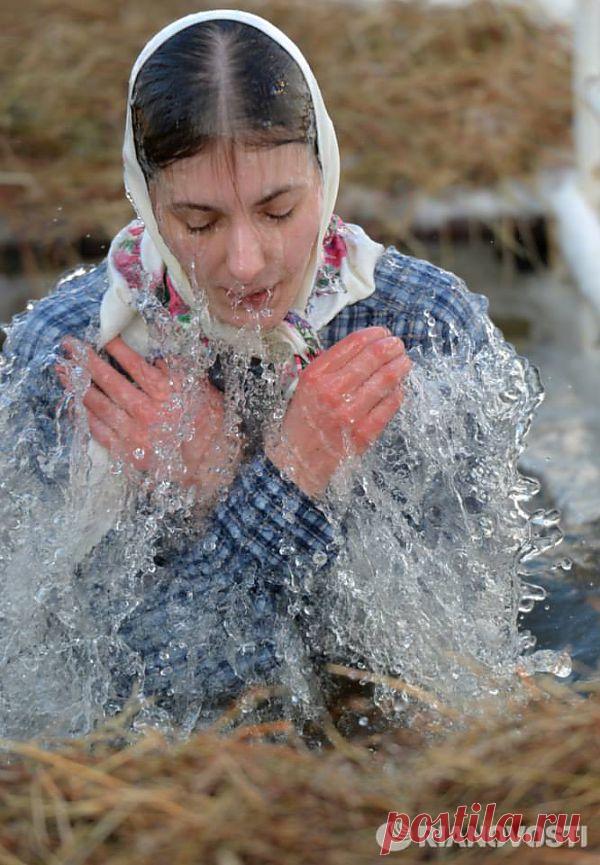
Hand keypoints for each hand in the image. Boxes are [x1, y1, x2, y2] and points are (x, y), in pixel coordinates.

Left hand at [55, 336, 241, 497]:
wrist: (212, 465)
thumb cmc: (211, 426)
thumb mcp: (203, 391)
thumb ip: (180, 372)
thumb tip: (157, 357)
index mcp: (168, 393)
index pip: (136, 365)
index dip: (118, 349)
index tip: (103, 336)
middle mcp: (148, 411)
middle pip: (110, 381)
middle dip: (87, 361)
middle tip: (69, 345)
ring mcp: (135, 433)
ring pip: (99, 405)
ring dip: (78, 385)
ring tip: (62, 370)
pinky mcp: (128, 452)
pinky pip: (100, 432)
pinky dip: (86, 417)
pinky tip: (76, 404)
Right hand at [265, 327, 410, 497]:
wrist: (297, 460)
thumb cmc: (303, 420)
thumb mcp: (305, 386)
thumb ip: (331, 367)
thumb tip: (366, 348)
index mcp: (316, 375)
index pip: (353, 343)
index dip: (374, 334)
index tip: (383, 333)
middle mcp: (332, 391)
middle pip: (373, 357)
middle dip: (391, 347)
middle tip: (398, 345)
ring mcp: (349, 413)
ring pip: (386, 379)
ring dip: (400, 367)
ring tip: (405, 362)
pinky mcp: (364, 432)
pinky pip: (390, 405)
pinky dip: (398, 393)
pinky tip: (398, 388)